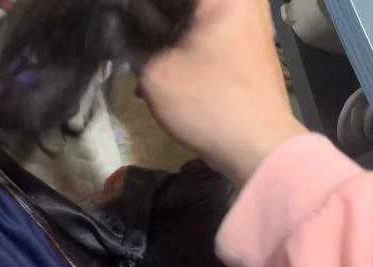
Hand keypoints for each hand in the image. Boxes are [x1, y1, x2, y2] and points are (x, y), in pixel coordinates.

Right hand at [136, 0, 307, 186]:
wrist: (257, 146)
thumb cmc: (208, 103)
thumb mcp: (156, 73)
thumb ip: (131, 44)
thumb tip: (115, 29)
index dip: (144, 9)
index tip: (122, 17)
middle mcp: (244, 1)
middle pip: (184, 4)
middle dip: (154, 16)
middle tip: (129, 32)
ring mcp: (250, 20)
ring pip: (196, 14)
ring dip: (167, 29)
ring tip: (141, 50)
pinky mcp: (249, 43)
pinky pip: (209, 28)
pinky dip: (185, 41)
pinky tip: (163, 64)